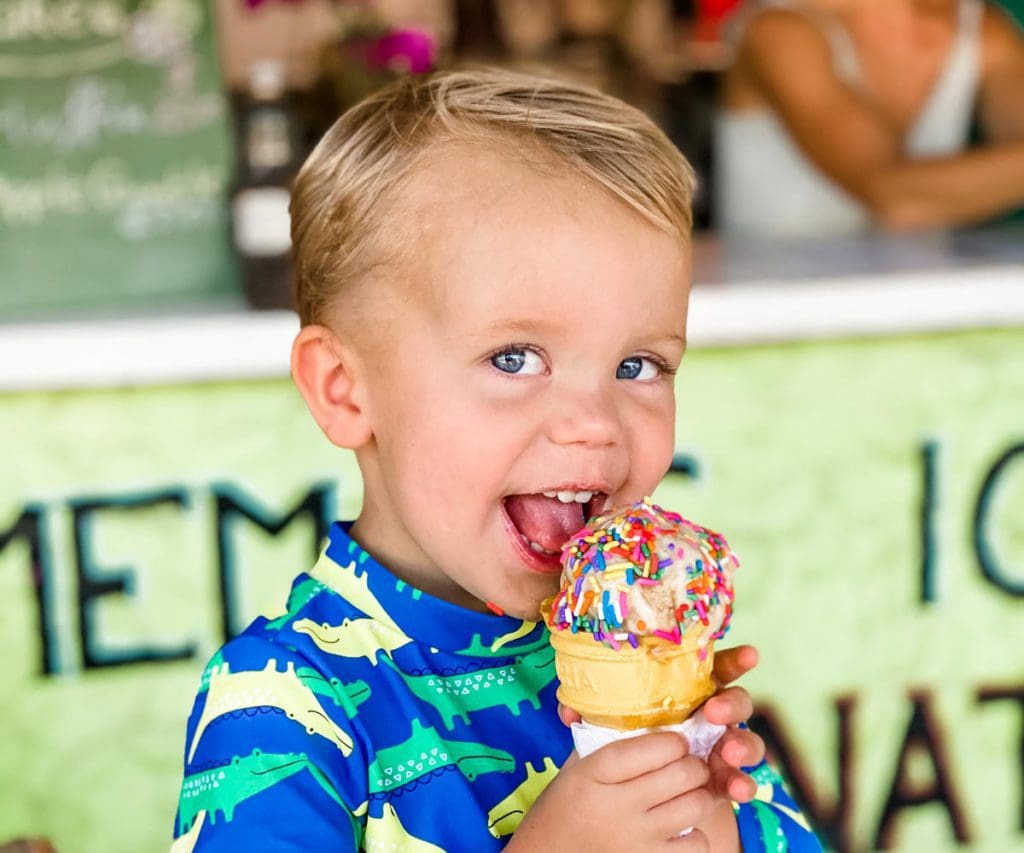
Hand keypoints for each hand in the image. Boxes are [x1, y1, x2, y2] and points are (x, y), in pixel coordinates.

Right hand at [507, 732, 715, 851]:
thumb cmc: (564, 805)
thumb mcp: (575, 767)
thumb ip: (603, 739)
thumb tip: (639, 706)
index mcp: (594, 774)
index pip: (648, 749)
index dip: (673, 741)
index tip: (677, 740)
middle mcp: (616, 808)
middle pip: (680, 775)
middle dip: (694, 763)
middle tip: (689, 763)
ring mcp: (634, 840)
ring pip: (695, 806)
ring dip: (700, 794)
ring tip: (690, 791)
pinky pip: (697, 844)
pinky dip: (696, 833)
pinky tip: (683, 826)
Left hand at [557, 644, 764, 804]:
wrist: (634, 787)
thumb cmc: (628, 741)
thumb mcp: (610, 723)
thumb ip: (592, 712)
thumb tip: (566, 711)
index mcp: (688, 691)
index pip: (716, 669)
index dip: (735, 660)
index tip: (750, 655)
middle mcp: (712, 716)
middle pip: (737, 701)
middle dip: (733, 704)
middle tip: (715, 712)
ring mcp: (722, 747)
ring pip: (747, 740)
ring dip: (743, 744)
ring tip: (729, 754)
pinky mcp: (724, 779)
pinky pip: (742, 779)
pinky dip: (744, 784)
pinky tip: (738, 789)